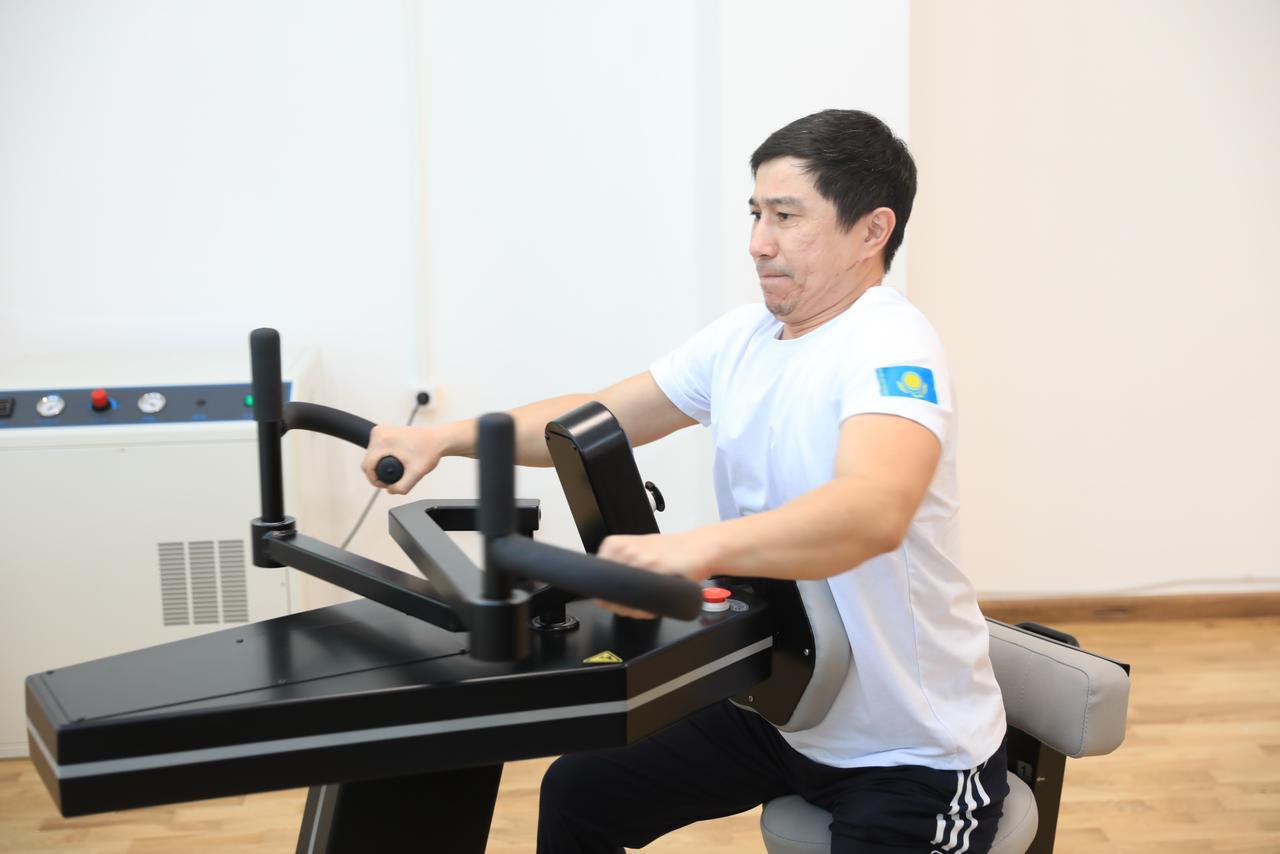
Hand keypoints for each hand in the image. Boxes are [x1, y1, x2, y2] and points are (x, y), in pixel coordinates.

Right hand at [361, 424, 447, 494]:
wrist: (438, 439)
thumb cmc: (429, 451)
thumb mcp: (417, 473)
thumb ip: (402, 486)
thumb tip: (390, 490)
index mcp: (383, 440)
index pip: (367, 465)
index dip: (375, 480)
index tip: (387, 485)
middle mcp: (379, 432)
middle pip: (368, 461)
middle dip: (377, 474)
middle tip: (395, 479)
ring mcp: (381, 430)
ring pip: (370, 455)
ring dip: (379, 466)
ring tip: (396, 470)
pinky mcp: (383, 431)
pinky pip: (376, 449)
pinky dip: (382, 457)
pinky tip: (393, 461)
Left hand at [593, 529, 724, 618]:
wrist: (699, 548)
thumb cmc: (671, 552)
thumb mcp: (639, 551)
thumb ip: (621, 566)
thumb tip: (602, 592)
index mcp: (614, 544)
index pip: (596, 580)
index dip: (605, 596)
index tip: (614, 601)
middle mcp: (624, 551)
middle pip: (608, 593)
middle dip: (619, 606)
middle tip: (634, 605)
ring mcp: (639, 561)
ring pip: (624, 601)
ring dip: (634, 611)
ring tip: (647, 604)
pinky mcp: (655, 572)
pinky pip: (642, 604)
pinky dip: (647, 611)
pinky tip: (655, 605)